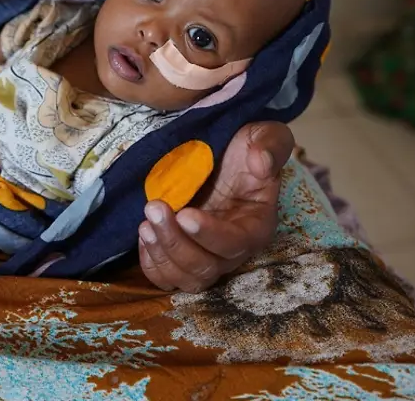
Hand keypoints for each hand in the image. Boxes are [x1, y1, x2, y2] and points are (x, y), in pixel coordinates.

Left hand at [138, 121, 293, 292]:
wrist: (220, 154)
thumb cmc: (245, 147)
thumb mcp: (265, 135)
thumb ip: (270, 144)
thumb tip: (261, 162)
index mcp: (256, 226)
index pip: (235, 244)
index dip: (209, 235)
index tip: (184, 214)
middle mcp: (232, 250)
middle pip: (206, 268)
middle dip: (176, 242)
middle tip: (154, 208)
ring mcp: (206, 255)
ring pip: (186, 278)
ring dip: (162, 254)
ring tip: (145, 223)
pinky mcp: (183, 256)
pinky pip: (166, 277)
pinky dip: (152, 263)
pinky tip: (144, 233)